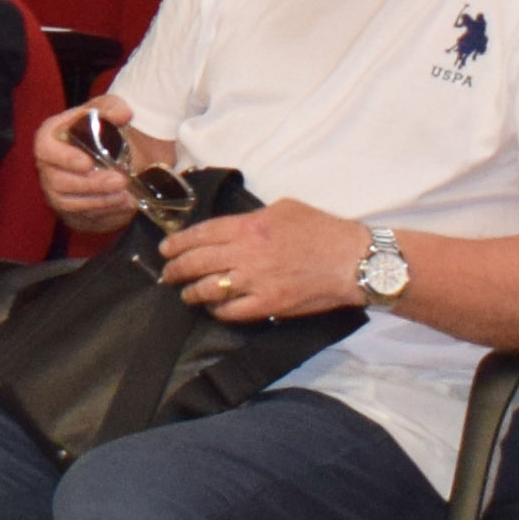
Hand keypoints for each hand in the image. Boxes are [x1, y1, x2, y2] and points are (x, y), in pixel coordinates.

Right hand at [35, 101, 143, 237]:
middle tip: (120, 180)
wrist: (111, 156)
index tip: (87, 163)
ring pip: (70, 202)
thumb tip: (122, 115)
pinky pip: (81, 215)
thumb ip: (112, 108)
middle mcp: (48, 166)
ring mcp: (56, 190)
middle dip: (92, 183)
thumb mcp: (107, 110)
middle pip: (59, 181)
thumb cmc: (102, 129)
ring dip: (100, 200)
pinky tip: (124, 202)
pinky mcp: (69, 209)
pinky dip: (105, 211)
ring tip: (125, 193)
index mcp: (50, 138)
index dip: (64, 158)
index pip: (45, 148)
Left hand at [155, 199, 371, 323]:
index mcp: (250, 227)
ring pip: (208, 289)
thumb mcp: (286, 208)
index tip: (166, 249)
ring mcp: (256, 281)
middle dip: (175, 269)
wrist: (352, 260)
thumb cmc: (323, 230)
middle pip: (197, 262)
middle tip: (167, 274)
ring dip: (191, 292)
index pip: (201, 234)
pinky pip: (231, 311)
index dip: (178, 243)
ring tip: (185, 293)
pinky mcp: (268, 305)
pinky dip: (218, 310)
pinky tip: (214, 308)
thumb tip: (235, 226)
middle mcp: (247, 254)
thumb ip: (255, 217)